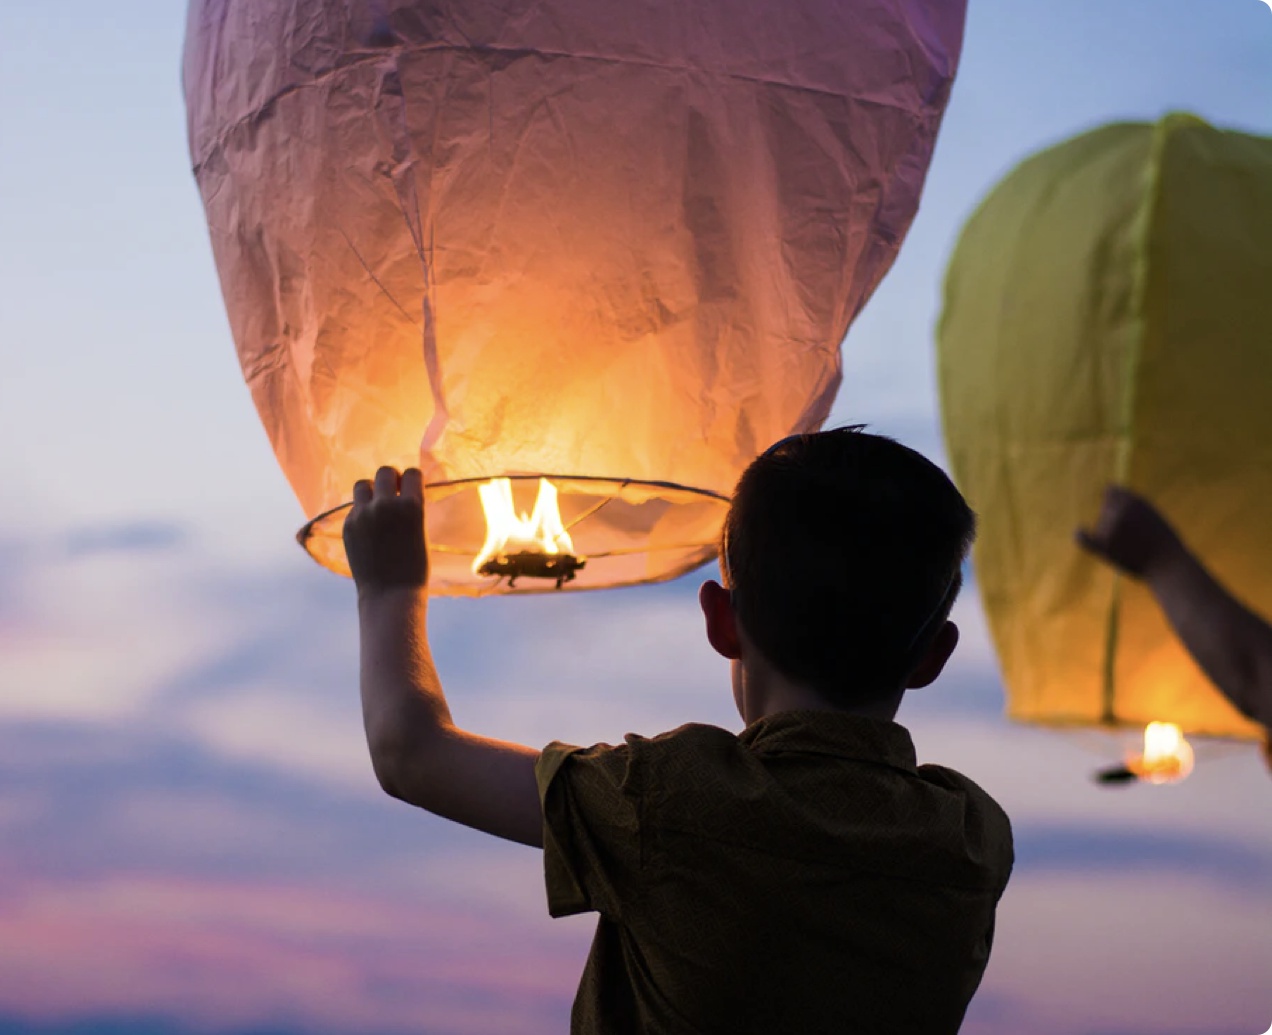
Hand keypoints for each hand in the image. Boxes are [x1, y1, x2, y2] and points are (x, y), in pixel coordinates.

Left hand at [343, 466, 428, 593]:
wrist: (390, 594)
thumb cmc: (414, 566)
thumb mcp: (420, 530)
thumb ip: (408, 508)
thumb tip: (399, 489)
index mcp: (412, 506)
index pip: (411, 473)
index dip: (411, 480)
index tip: (410, 489)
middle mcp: (386, 505)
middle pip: (384, 472)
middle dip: (390, 479)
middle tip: (393, 493)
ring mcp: (363, 514)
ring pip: (362, 484)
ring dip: (371, 490)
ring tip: (377, 506)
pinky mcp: (348, 525)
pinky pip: (355, 507)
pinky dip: (362, 512)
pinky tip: (369, 530)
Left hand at [1076, 485, 1183, 578]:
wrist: (1170, 565)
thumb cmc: (1165, 543)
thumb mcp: (1152, 516)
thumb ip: (1133, 508)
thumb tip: (1111, 497)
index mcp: (1134, 500)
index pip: (1111, 492)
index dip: (1112, 500)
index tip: (1115, 508)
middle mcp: (1120, 510)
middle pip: (1105, 509)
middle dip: (1112, 519)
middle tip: (1132, 536)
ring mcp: (1110, 527)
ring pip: (1101, 527)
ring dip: (1110, 536)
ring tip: (1132, 548)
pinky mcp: (1104, 546)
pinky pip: (1083, 538)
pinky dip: (1081, 536)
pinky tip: (1079, 532)